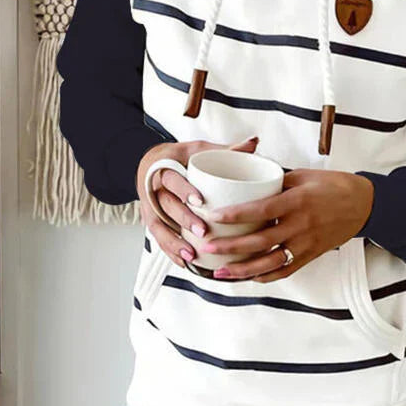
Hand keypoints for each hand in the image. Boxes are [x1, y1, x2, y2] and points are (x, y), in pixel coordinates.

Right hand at [136, 135, 258, 267]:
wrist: (152, 164)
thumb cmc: (180, 158)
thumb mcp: (199, 149)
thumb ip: (225, 149)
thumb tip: (253, 143)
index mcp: (165, 168)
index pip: (172, 179)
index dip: (184, 190)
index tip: (199, 200)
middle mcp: (154, 189)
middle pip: (166, 206)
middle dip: (184, 220)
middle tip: (203, 231)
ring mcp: (151, 207)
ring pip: (159, 227)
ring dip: (174, 243)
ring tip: (192, 254)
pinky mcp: (154, 221)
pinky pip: (159, 239)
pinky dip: (171, 252)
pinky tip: (185, 262)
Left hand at [197, 168, 374, 282]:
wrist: (364, 204)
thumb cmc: (333, 185)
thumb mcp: (303, 175)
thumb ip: (275, 182)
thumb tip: (244, 181)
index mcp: (297, 201)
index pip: (262, 209)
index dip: (236, 215)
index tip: (214, 216)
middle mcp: (301, 225)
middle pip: (260, 241)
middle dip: (231, 247)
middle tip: (207, 247)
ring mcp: (306, 243)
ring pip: (270, 262)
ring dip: (243, 270)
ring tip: (220, 273)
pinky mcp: (311, 255)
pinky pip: (285, 270)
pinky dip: (265, 276)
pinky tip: (248, 278)